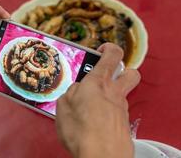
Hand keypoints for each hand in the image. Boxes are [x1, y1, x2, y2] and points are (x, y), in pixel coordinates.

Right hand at [56, 43, 140, 157]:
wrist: (102, 157)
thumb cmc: (82, 132)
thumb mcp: (63, 106)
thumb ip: (71, 92)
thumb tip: (76, 89)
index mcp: (98, 82)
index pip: (112, 54)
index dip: (108, 48)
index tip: (101, 50)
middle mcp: (114, 93)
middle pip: (130, 72)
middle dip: (121, 70)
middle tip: (106, 75)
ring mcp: (122, 109)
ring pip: (123, 93)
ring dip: (111, 94)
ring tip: (92, 105)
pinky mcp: (124, 123)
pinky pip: (118, 111)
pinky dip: (108, 112)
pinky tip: (95, 122)